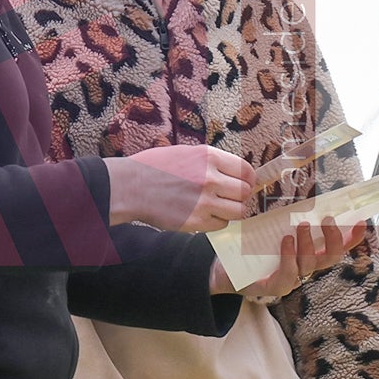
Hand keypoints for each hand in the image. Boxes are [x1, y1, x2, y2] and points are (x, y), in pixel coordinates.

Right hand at [106, 145, 254, 232]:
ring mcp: (204, 202)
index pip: (246, 170)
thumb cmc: (156, 167)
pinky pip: (222, 225)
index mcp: (209, 157)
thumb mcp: (187, 153)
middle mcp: (210, 178)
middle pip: (245, 192)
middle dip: (240, 196)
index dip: (247, 179)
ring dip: (231, 211)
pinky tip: (204, 216)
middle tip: (231, 198)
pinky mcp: (196, 222)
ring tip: (218, 208)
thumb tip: (236, 173)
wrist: (131, 186)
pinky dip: (217, 222)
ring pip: (238, 211)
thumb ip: (212, 162)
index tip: (243, 184)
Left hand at [209, 219, 366, 297]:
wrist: (227, 269)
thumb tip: (304, 193)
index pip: (339, 247)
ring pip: (309, 263)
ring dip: (308, 243)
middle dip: (333, 238)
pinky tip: (286, 241)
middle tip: (327, 219)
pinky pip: (288, 274)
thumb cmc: (256, 247)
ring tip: (301, 225)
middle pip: (331, 257)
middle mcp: (306, 267)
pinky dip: (289, 256)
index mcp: (311, 253)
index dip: (352, 237)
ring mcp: (293, 278)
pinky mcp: (276, 286)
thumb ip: (290, 217)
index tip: (361, 220)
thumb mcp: (275, 228)